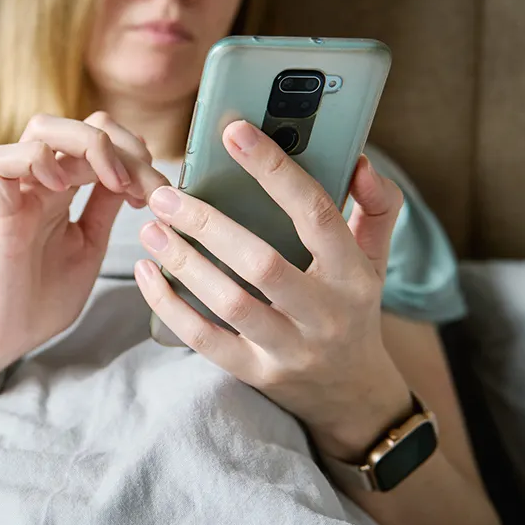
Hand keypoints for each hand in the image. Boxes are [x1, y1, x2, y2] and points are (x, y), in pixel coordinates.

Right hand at [0, 111, 168, 381]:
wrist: (8, 338)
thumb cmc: (45, 298)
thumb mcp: (91, 243)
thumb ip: (105, 205)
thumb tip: (135, 173)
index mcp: (65, 188)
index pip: (100, 137)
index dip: (135, 153)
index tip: (158, 192)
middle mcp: (41, 182)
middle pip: (76, 123)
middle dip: (120, 144)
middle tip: (142, 187)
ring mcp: (18, 192)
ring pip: (42, 129)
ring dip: (87, 145)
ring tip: (111, 182)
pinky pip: (1, 160)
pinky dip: (37, 161)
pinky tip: (63, 188)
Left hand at [134, 119, 412, 459]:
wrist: (352, 392)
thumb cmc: (353, 306)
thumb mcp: (375, 257)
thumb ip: (376, 205)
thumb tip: (360, 159)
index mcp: (353, 274)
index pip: (315, 214)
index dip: (274, 170)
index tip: (234, 132)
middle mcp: (324, 314)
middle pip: (262, 264)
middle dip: (208, 224)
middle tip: (165, 193)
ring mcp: (289, 349)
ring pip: (230, 303)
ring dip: (184, 263)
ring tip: (151, 228)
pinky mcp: (256, 374)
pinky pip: (205, 340)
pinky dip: (171, 306)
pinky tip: (148, 273)